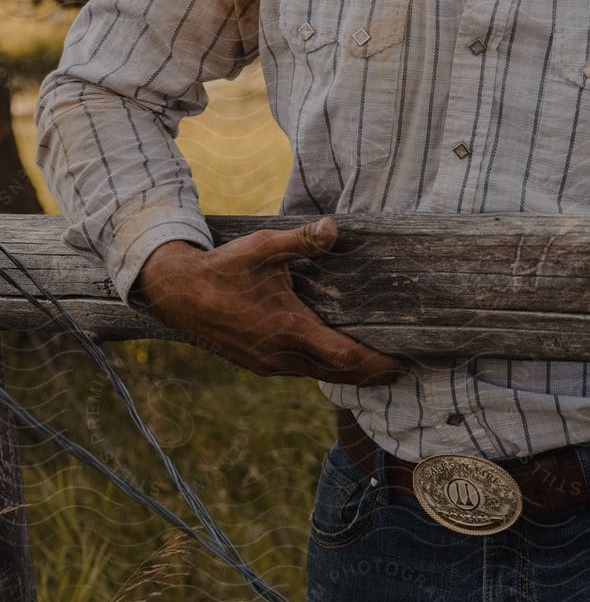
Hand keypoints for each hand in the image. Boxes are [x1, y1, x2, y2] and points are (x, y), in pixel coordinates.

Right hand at [135, 216, 405, 386]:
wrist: (176, 291)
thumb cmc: (224, 267)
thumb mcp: (263, 247)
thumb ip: (302, 240)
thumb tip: (333, 226)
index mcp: (289, 330)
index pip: (344, 357)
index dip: (376, 363)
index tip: (402, 362)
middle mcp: (280, 354)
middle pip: (336, 374)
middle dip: (369, 374)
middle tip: (399, 370)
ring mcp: (266, 363)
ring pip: (317, 375)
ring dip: (346, 375)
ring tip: (375, 368)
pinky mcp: (255, 363)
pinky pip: (299, 372)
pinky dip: (323, 370)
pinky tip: (333, 361)